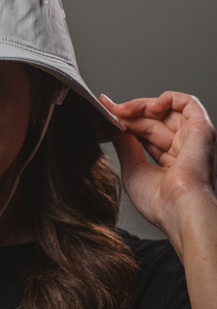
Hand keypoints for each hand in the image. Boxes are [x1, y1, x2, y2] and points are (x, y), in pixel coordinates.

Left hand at [100, 92, 215, 242]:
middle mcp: (183, 148)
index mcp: (170, 161)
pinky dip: (168, 98)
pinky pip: (188, 103)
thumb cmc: (158, 201)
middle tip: (108, 109)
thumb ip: (123, 143)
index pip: (145, 132)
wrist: (178, 209)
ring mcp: (193, 138)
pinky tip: (149, 106)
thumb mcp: (132, 167)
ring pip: (166, 110)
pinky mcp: (202, 130)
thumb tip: (110, 125)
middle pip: (152, 120)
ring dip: (141, 106)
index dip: (126, 120)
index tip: (106, 111)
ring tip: (121, 110)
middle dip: (128, 113)